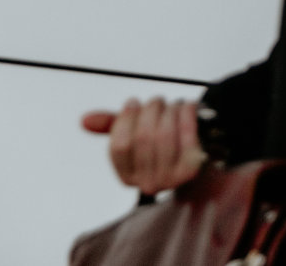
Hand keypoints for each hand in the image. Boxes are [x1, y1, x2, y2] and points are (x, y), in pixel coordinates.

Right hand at [81, 97, 205, 194]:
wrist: (201, 151)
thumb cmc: (163, 141)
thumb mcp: (136, 133)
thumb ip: (112, 126)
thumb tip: (84, 120)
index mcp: (127, 177)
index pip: (119, 146)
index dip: (125, 119)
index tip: (132, 102)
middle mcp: (147, 183)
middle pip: (143, 138)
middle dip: (150, 111)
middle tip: (156, 100)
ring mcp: (171, 179)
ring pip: (164, 135)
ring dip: (169, 111)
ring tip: (171, 103)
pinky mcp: (193, 168)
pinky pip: (187, 135)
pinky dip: (186, 115)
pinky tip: (187, 106)